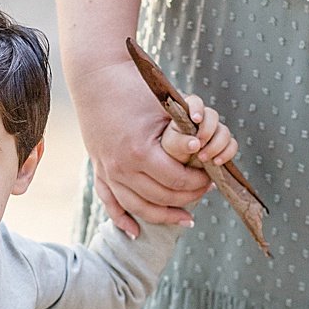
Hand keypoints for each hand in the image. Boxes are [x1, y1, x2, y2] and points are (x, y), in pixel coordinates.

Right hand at [72, 59, 215, 235]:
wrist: (97, 76)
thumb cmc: (136, 88)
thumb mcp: (165, 111)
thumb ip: (182, 136)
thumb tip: (201, 153)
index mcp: (140, 153)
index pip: (176, 182)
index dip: (198, 183)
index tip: (211, 178)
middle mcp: (121, 167)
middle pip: (160, 198)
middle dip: (187, 197)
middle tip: (204, 190)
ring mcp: (107, 170)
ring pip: (137, 207)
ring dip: (163, 216)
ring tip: (185, 217)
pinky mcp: (99, 168)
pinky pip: (109, 202)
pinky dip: (122, 220)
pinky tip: (135, 232)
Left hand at [159, 94, 238, 173]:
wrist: (180, 165)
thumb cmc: (172, 149)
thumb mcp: (170, 145)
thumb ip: (180, 142)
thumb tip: (195, 144)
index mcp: (188, 113)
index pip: (195, 102)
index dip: (197, 108)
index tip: (196, 119)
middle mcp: (204, 120)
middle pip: (213, 116)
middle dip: (207, 131)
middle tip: (198, 145)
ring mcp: (216, 131)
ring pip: (224, 132)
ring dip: (216, 146)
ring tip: (202, 158)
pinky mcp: (224, 145)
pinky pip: (232, 145)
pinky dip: (226, 153)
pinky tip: (216, 161)